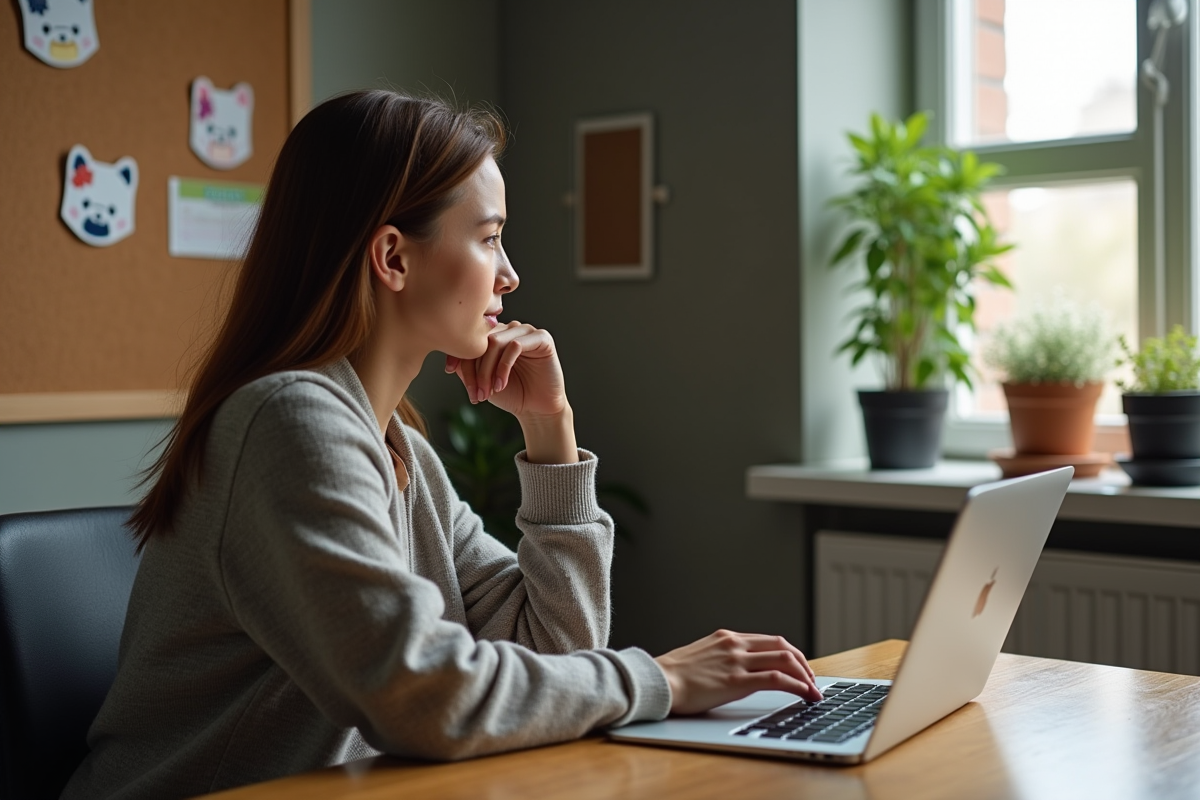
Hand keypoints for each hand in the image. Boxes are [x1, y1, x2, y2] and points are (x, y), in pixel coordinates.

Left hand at [445, 320, 566, 417]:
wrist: (536, 409)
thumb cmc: (510, 394)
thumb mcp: (481, 380)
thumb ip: (466, 366)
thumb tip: (451, 356)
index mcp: (495, 335)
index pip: (472, 337)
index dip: (459, 353)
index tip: (449, 370)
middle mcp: (510, 329)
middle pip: (482, 339)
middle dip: (474, 368)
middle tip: (474, 392)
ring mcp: (526, 331)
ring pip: (496, 342)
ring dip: (487, 370)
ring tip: (487, 392)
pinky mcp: (542, 338)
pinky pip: (515, 346)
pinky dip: (503, 367)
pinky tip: (501, 384)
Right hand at [654, 630, 821, 715]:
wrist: (656, 681)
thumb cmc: (672, 675)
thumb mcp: (700, 656)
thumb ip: (720, 658)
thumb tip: (734, 670)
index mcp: (726, 637)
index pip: (769, 640)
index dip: (790, 655)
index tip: (799, 669)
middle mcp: (735, 644)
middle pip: (782, 646)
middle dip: (803, 663)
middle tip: (811, 680)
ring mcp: (737, 661)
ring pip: (785, 659)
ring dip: (805, 675)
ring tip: (814, 690)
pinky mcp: (736, 681)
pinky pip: (776, 679)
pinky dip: (797, 686)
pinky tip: (805, 695)